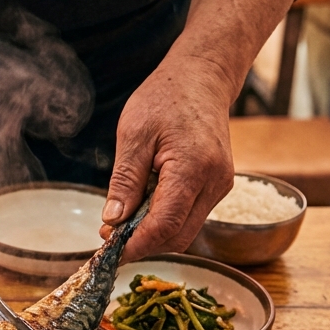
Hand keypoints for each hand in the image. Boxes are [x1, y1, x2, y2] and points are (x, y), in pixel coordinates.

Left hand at [98, 55, 236, 260]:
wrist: (202, 78)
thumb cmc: (166, 98)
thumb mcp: (134, 134)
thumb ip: (125, 181)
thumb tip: (113, 222)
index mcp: (193, 168)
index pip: (165, 225)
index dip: (136, 244)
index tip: (109, 251)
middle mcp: (215, 182)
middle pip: (179, 236)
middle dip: (144, 244)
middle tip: (110, 238)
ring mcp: (221, 185)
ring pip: (186, 230)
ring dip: (154, 234)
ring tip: (123, 223)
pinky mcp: (218, 185)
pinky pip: (191, 216)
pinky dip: (165, 221)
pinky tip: (143, 209)